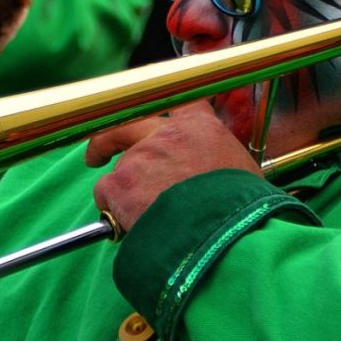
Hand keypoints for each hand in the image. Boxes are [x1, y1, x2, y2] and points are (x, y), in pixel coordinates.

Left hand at [87, 100, 260, 231]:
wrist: (224, 235)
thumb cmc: (242, 213)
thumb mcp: (243, 175)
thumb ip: (218, 167)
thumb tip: (212, 182)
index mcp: (202, 129)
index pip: (180, 105)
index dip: (163, 117)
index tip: (151, 126)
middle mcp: (168, 134)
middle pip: (128, 126)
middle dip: (108, 141)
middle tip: (97, 156)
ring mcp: (142, 156)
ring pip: (120, 171)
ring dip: (125, 192)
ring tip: (142, 219)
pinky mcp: (121, 182)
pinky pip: (106, 194)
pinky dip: (112, 210)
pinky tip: (129, 226)